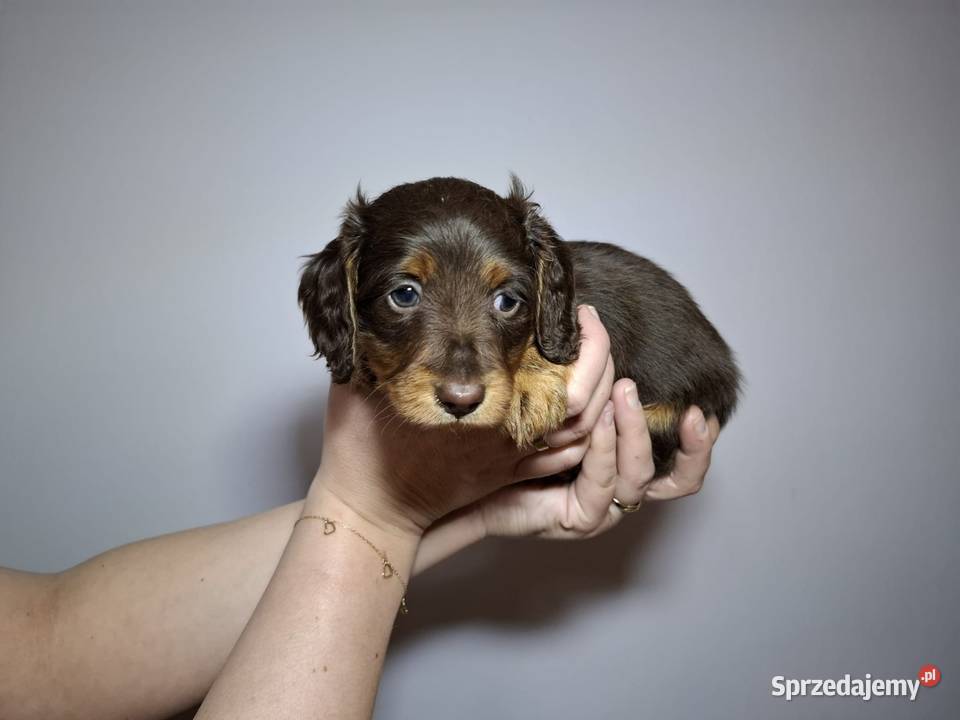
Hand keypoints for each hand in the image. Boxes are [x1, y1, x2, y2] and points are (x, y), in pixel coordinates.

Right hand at [308, 306, 617, 537]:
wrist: (368, 509)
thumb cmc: (362, 446)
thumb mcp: (362, 379)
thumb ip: (375, 340)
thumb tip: (379, 298)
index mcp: (482, 406)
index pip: (560, 375)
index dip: (584, 341)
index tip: (577, 310)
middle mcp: (507, 433)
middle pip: (586, 402)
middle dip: (602, 359)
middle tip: (591, 323)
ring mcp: (511, 459)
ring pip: (584, 434)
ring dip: (601, 396)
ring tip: (593, 356)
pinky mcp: (506, 476)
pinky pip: (565, 458)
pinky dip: (588, 432)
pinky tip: (581, 401)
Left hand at [477, 390, 720, 538]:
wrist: (471, 483)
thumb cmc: (513, 444)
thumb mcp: (561, 410)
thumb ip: (590, 388)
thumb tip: (600, 332)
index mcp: (624, 468)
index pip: (679, 468)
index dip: (700, 446)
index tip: (705, 413)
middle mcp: (620, 491)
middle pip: (676, 481)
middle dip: (685, 442)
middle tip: (678, 403)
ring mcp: (602, 508)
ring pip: (638, 475)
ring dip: (633, 430)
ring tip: (622, 393)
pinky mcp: (578, 518)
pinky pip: (602, 483)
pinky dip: (604, 449)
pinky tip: (598, 421)